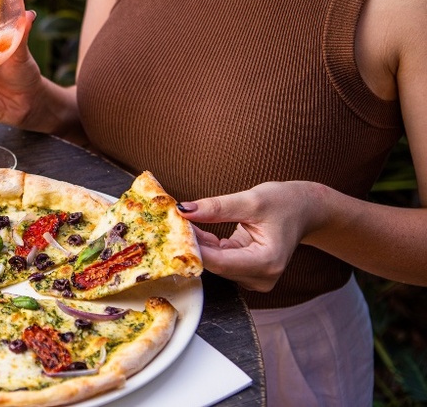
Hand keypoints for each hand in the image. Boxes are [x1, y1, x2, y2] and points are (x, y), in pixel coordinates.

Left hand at [178, 181, 319, 292]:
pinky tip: (195, 228)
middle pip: (215, 265)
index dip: (193, 248)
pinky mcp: (246, 271)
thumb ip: (216, 208)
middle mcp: (261, 277)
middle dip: (193, 244)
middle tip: (171, 222)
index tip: (173, 231)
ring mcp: (254, 277)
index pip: (219, 262)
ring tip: (182, 222)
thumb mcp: (251, 200)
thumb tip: (184, 211)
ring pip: (214, 263)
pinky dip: (207, 244)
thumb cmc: (285, 203)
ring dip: (198, 244)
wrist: (305, 209)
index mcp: (267, 263)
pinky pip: (218, 259)